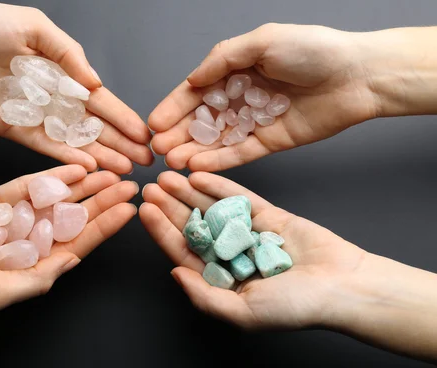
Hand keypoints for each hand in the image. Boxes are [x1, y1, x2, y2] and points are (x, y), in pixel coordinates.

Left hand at [0, 0, 151, 173]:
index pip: (98, 100)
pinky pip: (42, 145)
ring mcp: (31, 116)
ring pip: (71, 139)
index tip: (144, 133)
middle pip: (91, 125)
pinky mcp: (9, 128)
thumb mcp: (34, 26)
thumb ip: (68, 54)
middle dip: (119, 142)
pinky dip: (65, 155)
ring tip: (125, 169)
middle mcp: (50, 97)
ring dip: (99, 155)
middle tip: (144, 161)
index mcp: (59, 71)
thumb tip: (96, 83)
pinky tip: (89, 165)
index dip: (122, 117)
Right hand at [0, 165, 137, 308]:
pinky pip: (30, 184)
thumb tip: (74, 259)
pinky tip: (76, 167)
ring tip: (111, 171)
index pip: (78, 243)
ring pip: (57, 199)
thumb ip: (38, 277)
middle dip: (102, 202)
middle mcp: (28, 241)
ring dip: (84, 186)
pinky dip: (53, 175)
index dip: (105, 227)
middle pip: (74, 218)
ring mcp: (14, 218)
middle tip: (129, 184)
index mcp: (32, 266)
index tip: (129, 210)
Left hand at [139, 170, 365, 328]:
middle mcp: (230, 253)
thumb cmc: (294, 307)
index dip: (162, 231)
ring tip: (167, 175)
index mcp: (221, 278)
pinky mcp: (267, 214)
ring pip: (211, 208)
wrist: (341, 286)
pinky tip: (197, 173)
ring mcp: (247, 231)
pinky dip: (218, 185)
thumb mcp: (242, 312)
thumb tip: (174, 273)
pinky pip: (238, 196)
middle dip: (170, 206)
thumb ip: (204, 295)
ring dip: (188, 192)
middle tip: (150, 187)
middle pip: (193, 225)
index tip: (144, 210)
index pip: (183, 251)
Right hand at [148, 23, 378, 170]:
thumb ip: (222, 59)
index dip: (174, 106)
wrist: (357, 75)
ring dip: (193, 151)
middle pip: (202, 119)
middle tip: (157, 149)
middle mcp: (241, 96)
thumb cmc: (313, 50)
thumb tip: (191, 81)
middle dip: (178, 133)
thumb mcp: (262, 41)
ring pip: (217, 140)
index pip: (196, 91)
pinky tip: (197, 167)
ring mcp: (254, 121)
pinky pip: (239, 154)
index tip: (152, 122)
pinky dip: (219, 161)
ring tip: (172, 161)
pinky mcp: (270, 142)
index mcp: (236, 70)